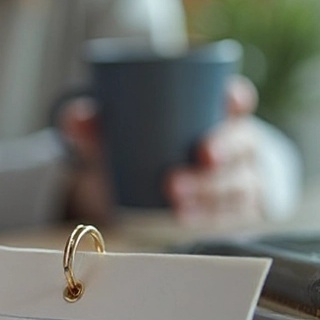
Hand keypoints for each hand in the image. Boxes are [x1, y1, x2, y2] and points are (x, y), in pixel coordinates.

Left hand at [59, 75, 267, 223]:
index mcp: (212, 115)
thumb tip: (78, 119)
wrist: (134, 194)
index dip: (238, 99)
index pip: (237, 101)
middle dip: (223, 152)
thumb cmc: (131, 151)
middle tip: (194, 160)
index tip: (229, 102)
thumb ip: (90, 125)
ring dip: (210, 192)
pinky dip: (209, 219)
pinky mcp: (227, 213)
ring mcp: (235, 180)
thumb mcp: (110, 136)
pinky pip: (229, 216)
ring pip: (237, 183)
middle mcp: (231, 146)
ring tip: (176, 200)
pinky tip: (188, 220)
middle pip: (241, 144)